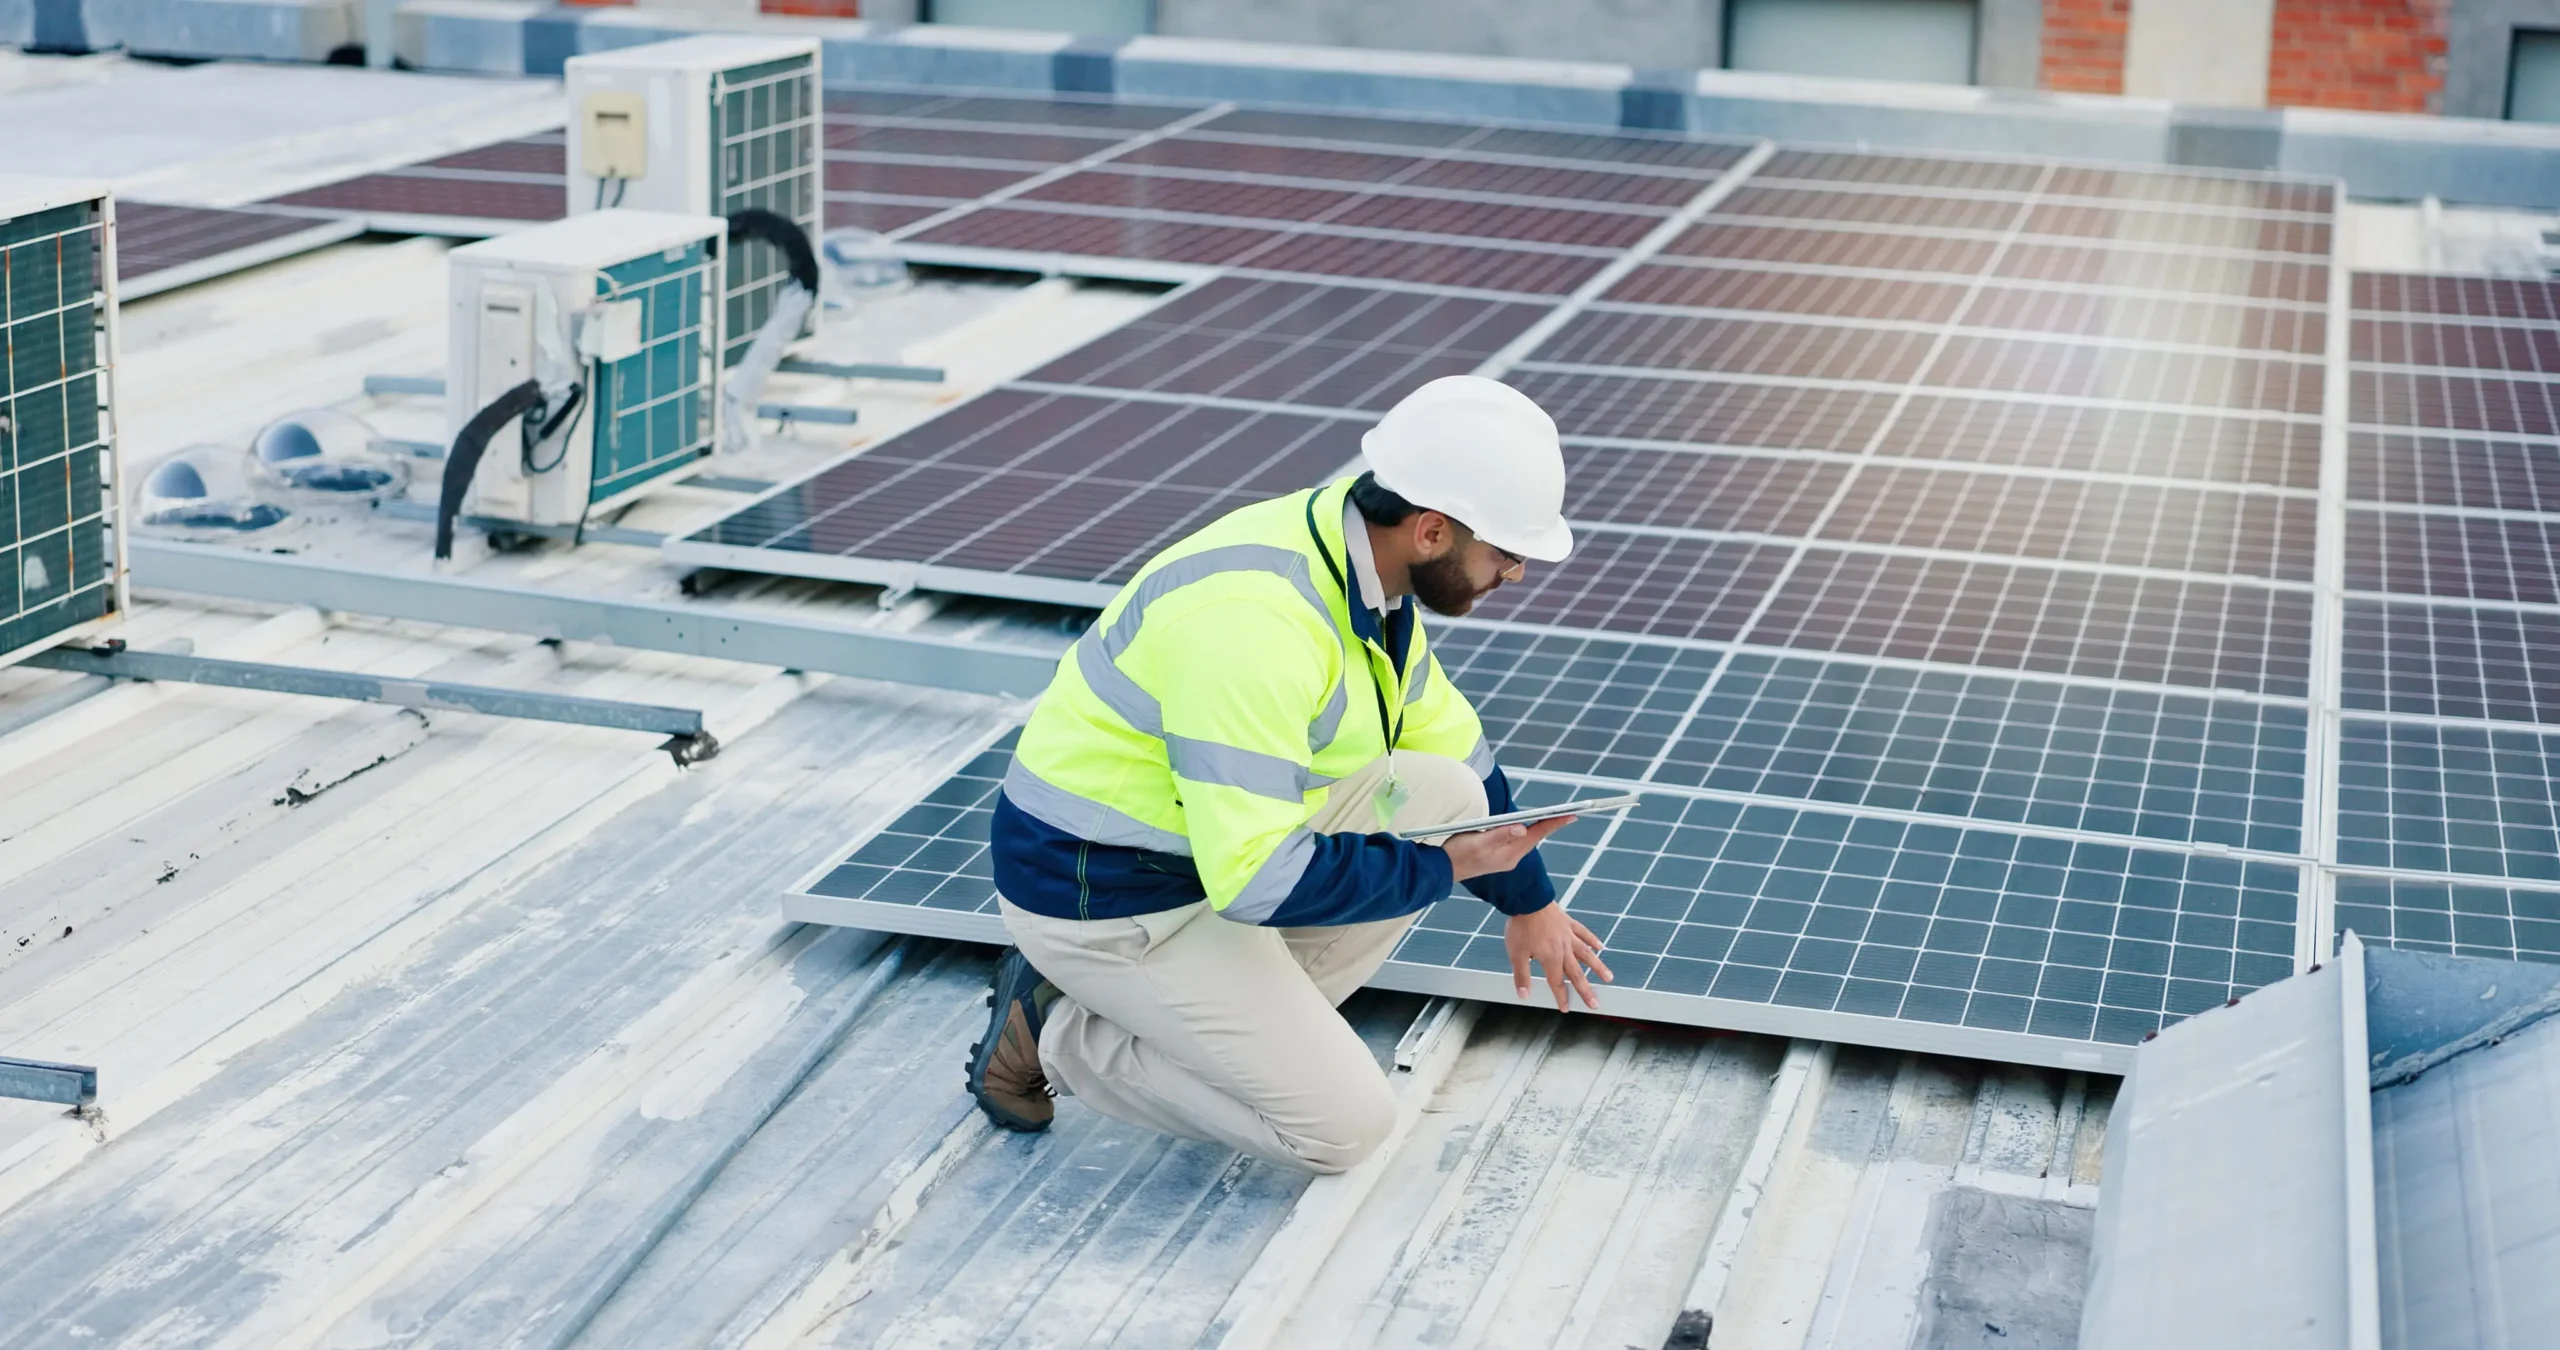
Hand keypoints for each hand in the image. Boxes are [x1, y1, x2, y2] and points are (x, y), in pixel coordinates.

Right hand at [1439, 815, 1575, 881]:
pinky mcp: (1496, 857)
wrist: (1440, 871)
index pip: (1536, 834)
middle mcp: (1510, 857)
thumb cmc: (1456, 855)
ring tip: (1552, 817)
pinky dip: (1525, 832)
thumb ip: (1500, 834)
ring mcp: (1503, 858)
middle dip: (1550, 823)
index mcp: (1509, 854)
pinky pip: (1516, 842)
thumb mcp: (1477, 842)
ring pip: (1526, 839)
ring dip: (1538, 828)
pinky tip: (1526, 827)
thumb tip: (1522, 828)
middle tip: (1567, 813)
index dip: (1554, 823)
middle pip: (1534, 836)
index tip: (1572, 815)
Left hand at [1505, 903, 1611, 1011]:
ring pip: (1587, 954)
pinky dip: (1593, 940)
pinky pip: (1584, 933)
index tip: (1567, 1009)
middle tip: (1595, 1004)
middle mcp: (1564, 949)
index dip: (1562, 997)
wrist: (1528, 899)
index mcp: (1551, 959)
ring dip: (1598, 967)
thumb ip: (1522, 976)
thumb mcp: (1516, 954)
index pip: (1557, 983)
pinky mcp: (1569, 923)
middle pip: (1577, 973)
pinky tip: (1600, 947)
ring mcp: (1569, 935)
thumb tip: (1524, 995)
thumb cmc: (1521, 927)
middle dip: (1586, 990)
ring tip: (1608, 978)